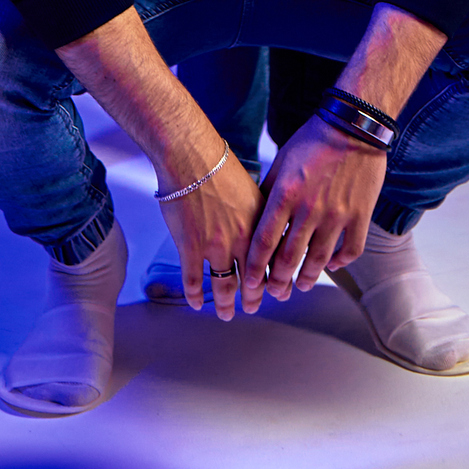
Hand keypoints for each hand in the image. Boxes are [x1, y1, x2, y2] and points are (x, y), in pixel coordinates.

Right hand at [159, 151, 263, 320]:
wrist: (191, 156)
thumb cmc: (218, 164)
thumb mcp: (250, 189)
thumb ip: (257, 212)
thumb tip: (261, 225)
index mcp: (258, 224)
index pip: (272, 262)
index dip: (275, 281)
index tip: (277, 291)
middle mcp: (241, 239)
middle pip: (252, 280)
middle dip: (253, 299)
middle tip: (252, 307)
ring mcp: (215, 246)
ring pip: (224, 286)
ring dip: (225, 303)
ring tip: (226, 312)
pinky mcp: (191, 247)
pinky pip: (194, 280)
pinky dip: (195, 296)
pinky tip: (196, 302)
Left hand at [241, 117, 385, 313]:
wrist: (355, 126)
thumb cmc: (314, 140)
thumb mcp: (282, 160)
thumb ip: (269, 190)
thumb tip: (256, 217)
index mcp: (287, 193)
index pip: (264, 240)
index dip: (255, 266)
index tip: (250, 282)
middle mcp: (310, 208)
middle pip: (289, 258)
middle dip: (278, 281)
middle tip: (275, 292)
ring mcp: (338, 214)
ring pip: (318, 260)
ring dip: (307, 278)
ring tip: (301, 285)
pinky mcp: (360, 216)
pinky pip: (349, 251)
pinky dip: (339, 262)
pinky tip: (331, 264)